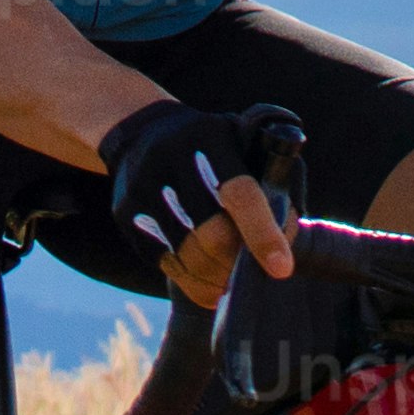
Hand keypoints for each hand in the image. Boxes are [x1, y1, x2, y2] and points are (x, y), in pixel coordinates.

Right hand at [92, 95, 309, 292]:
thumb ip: (270, 178)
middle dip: (237, 263)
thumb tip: (287, 233)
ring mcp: (143, 187)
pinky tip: (209, 283)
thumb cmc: (211, 146)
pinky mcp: (126, 213)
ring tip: (231, 281)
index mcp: (210, 139)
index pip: (240, 193)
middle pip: (211, 234)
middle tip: (252, 273)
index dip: (262, 233)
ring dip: (216, 279)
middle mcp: (171, 160)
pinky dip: (192, 282)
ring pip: (186, 255)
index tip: (281, 268)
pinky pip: (164, 262)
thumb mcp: (242, 140)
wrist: (139, 131)